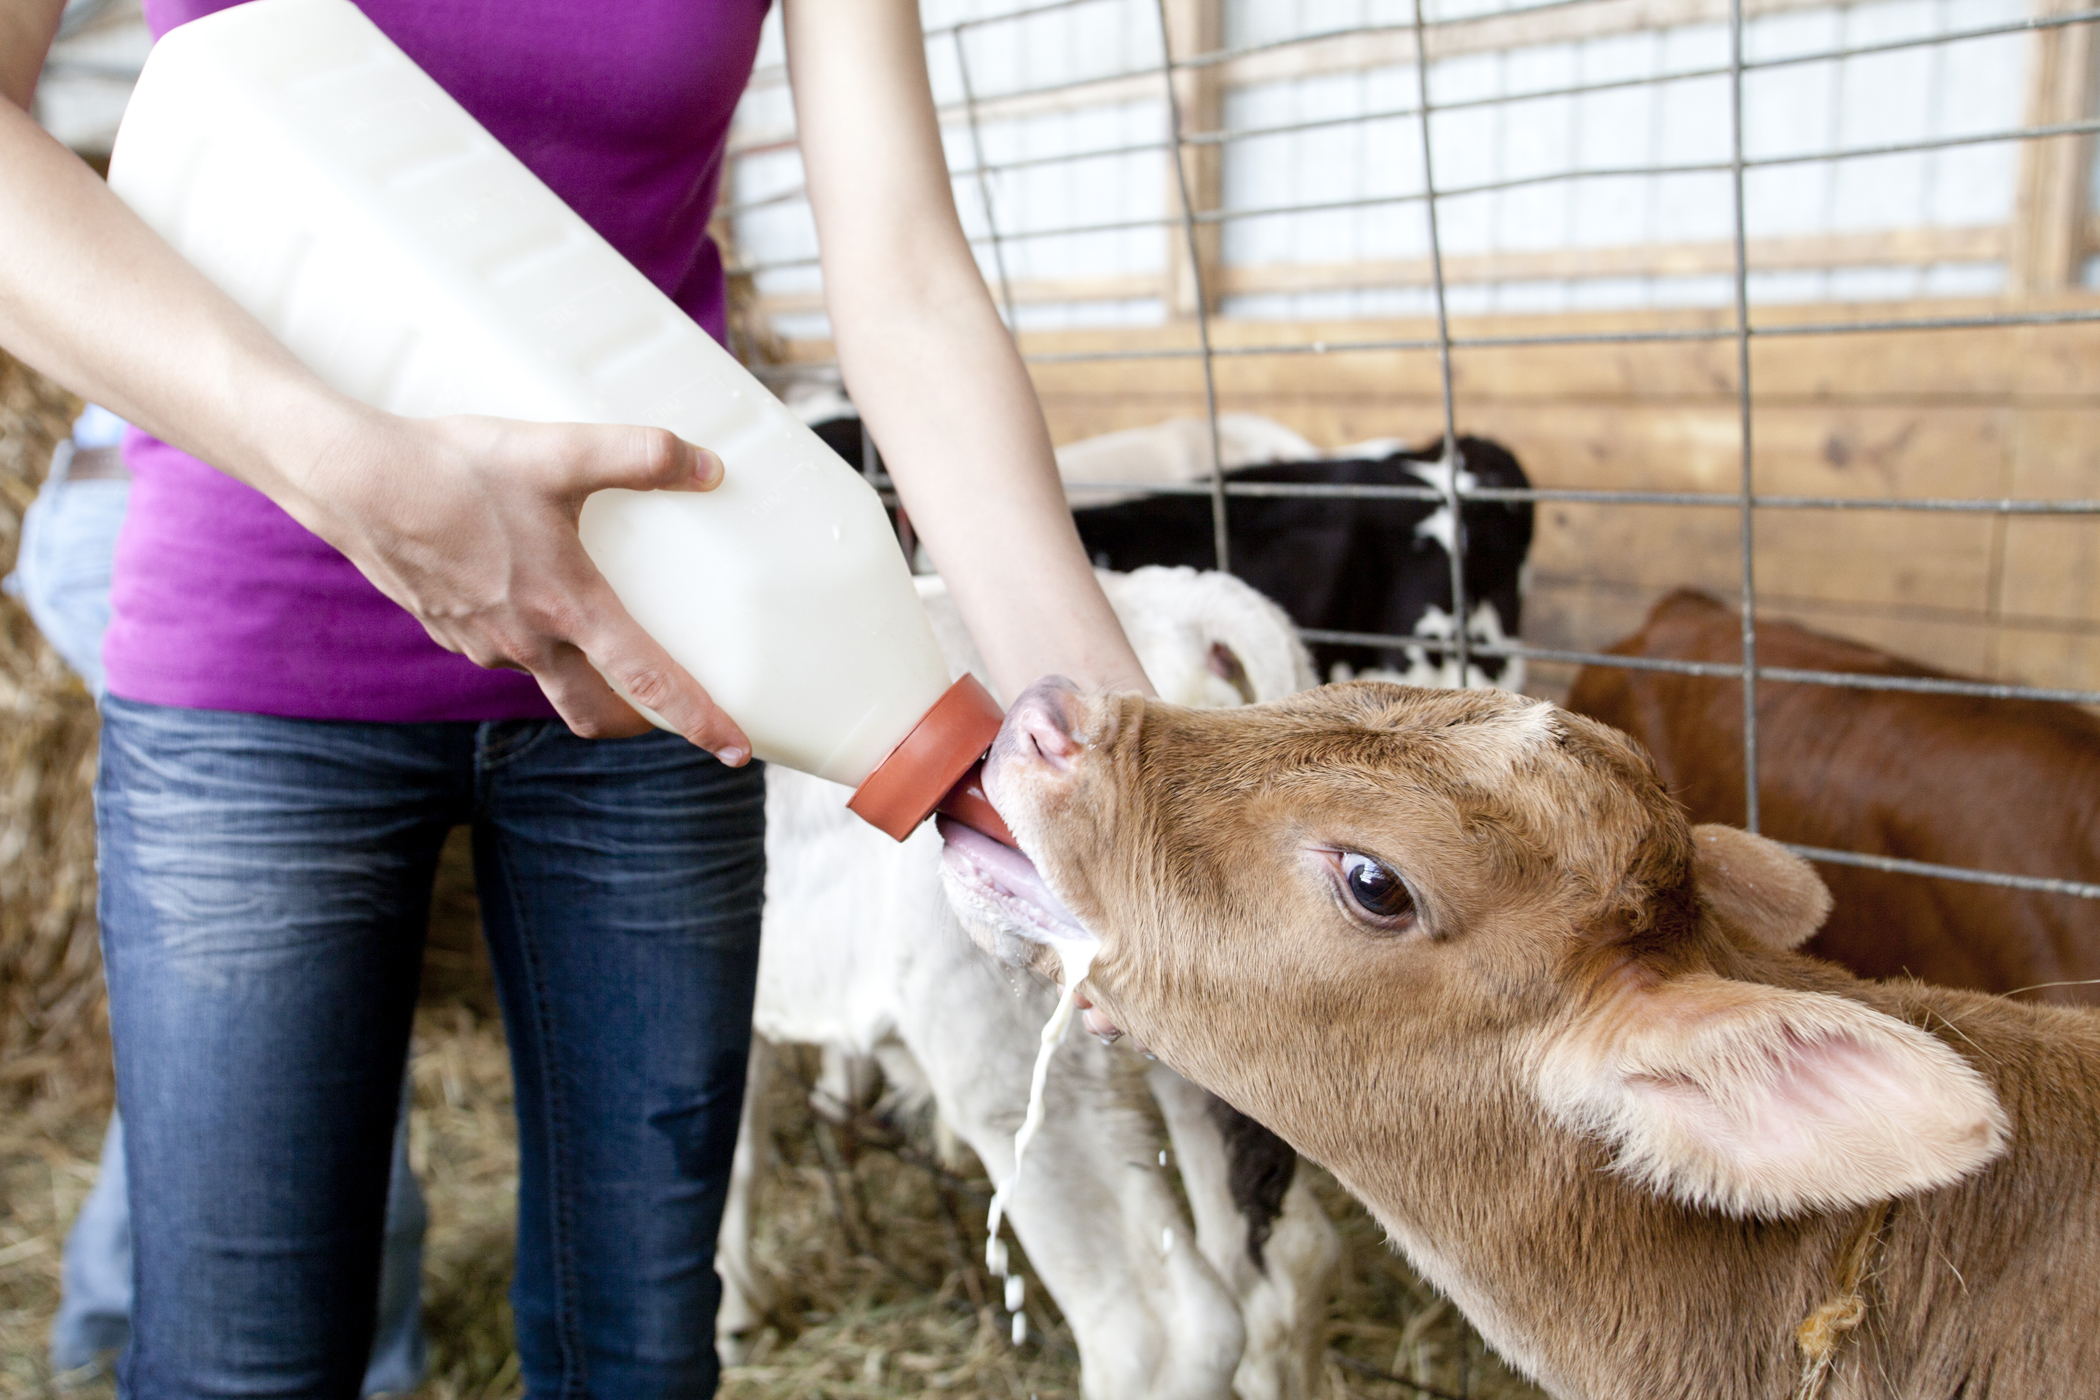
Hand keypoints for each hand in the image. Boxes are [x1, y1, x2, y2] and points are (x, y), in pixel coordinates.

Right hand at [295, 409, 752, 760]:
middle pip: (598, 710)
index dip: (699, 721)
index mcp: (567, 610)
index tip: (736, 752)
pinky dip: (529, 638)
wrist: (350, 481)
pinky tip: (524, 593)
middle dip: (638, 718)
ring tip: (598, 628)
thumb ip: (641, 456)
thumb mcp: (559, 452)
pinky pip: (502, 648)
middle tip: (671, 708)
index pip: (649, 683)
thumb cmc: (456, 469)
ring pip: (548, 676)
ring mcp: (481, 644)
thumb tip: (708, 466)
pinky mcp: (446, 629)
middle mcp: (527, 643)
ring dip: (580, 669)